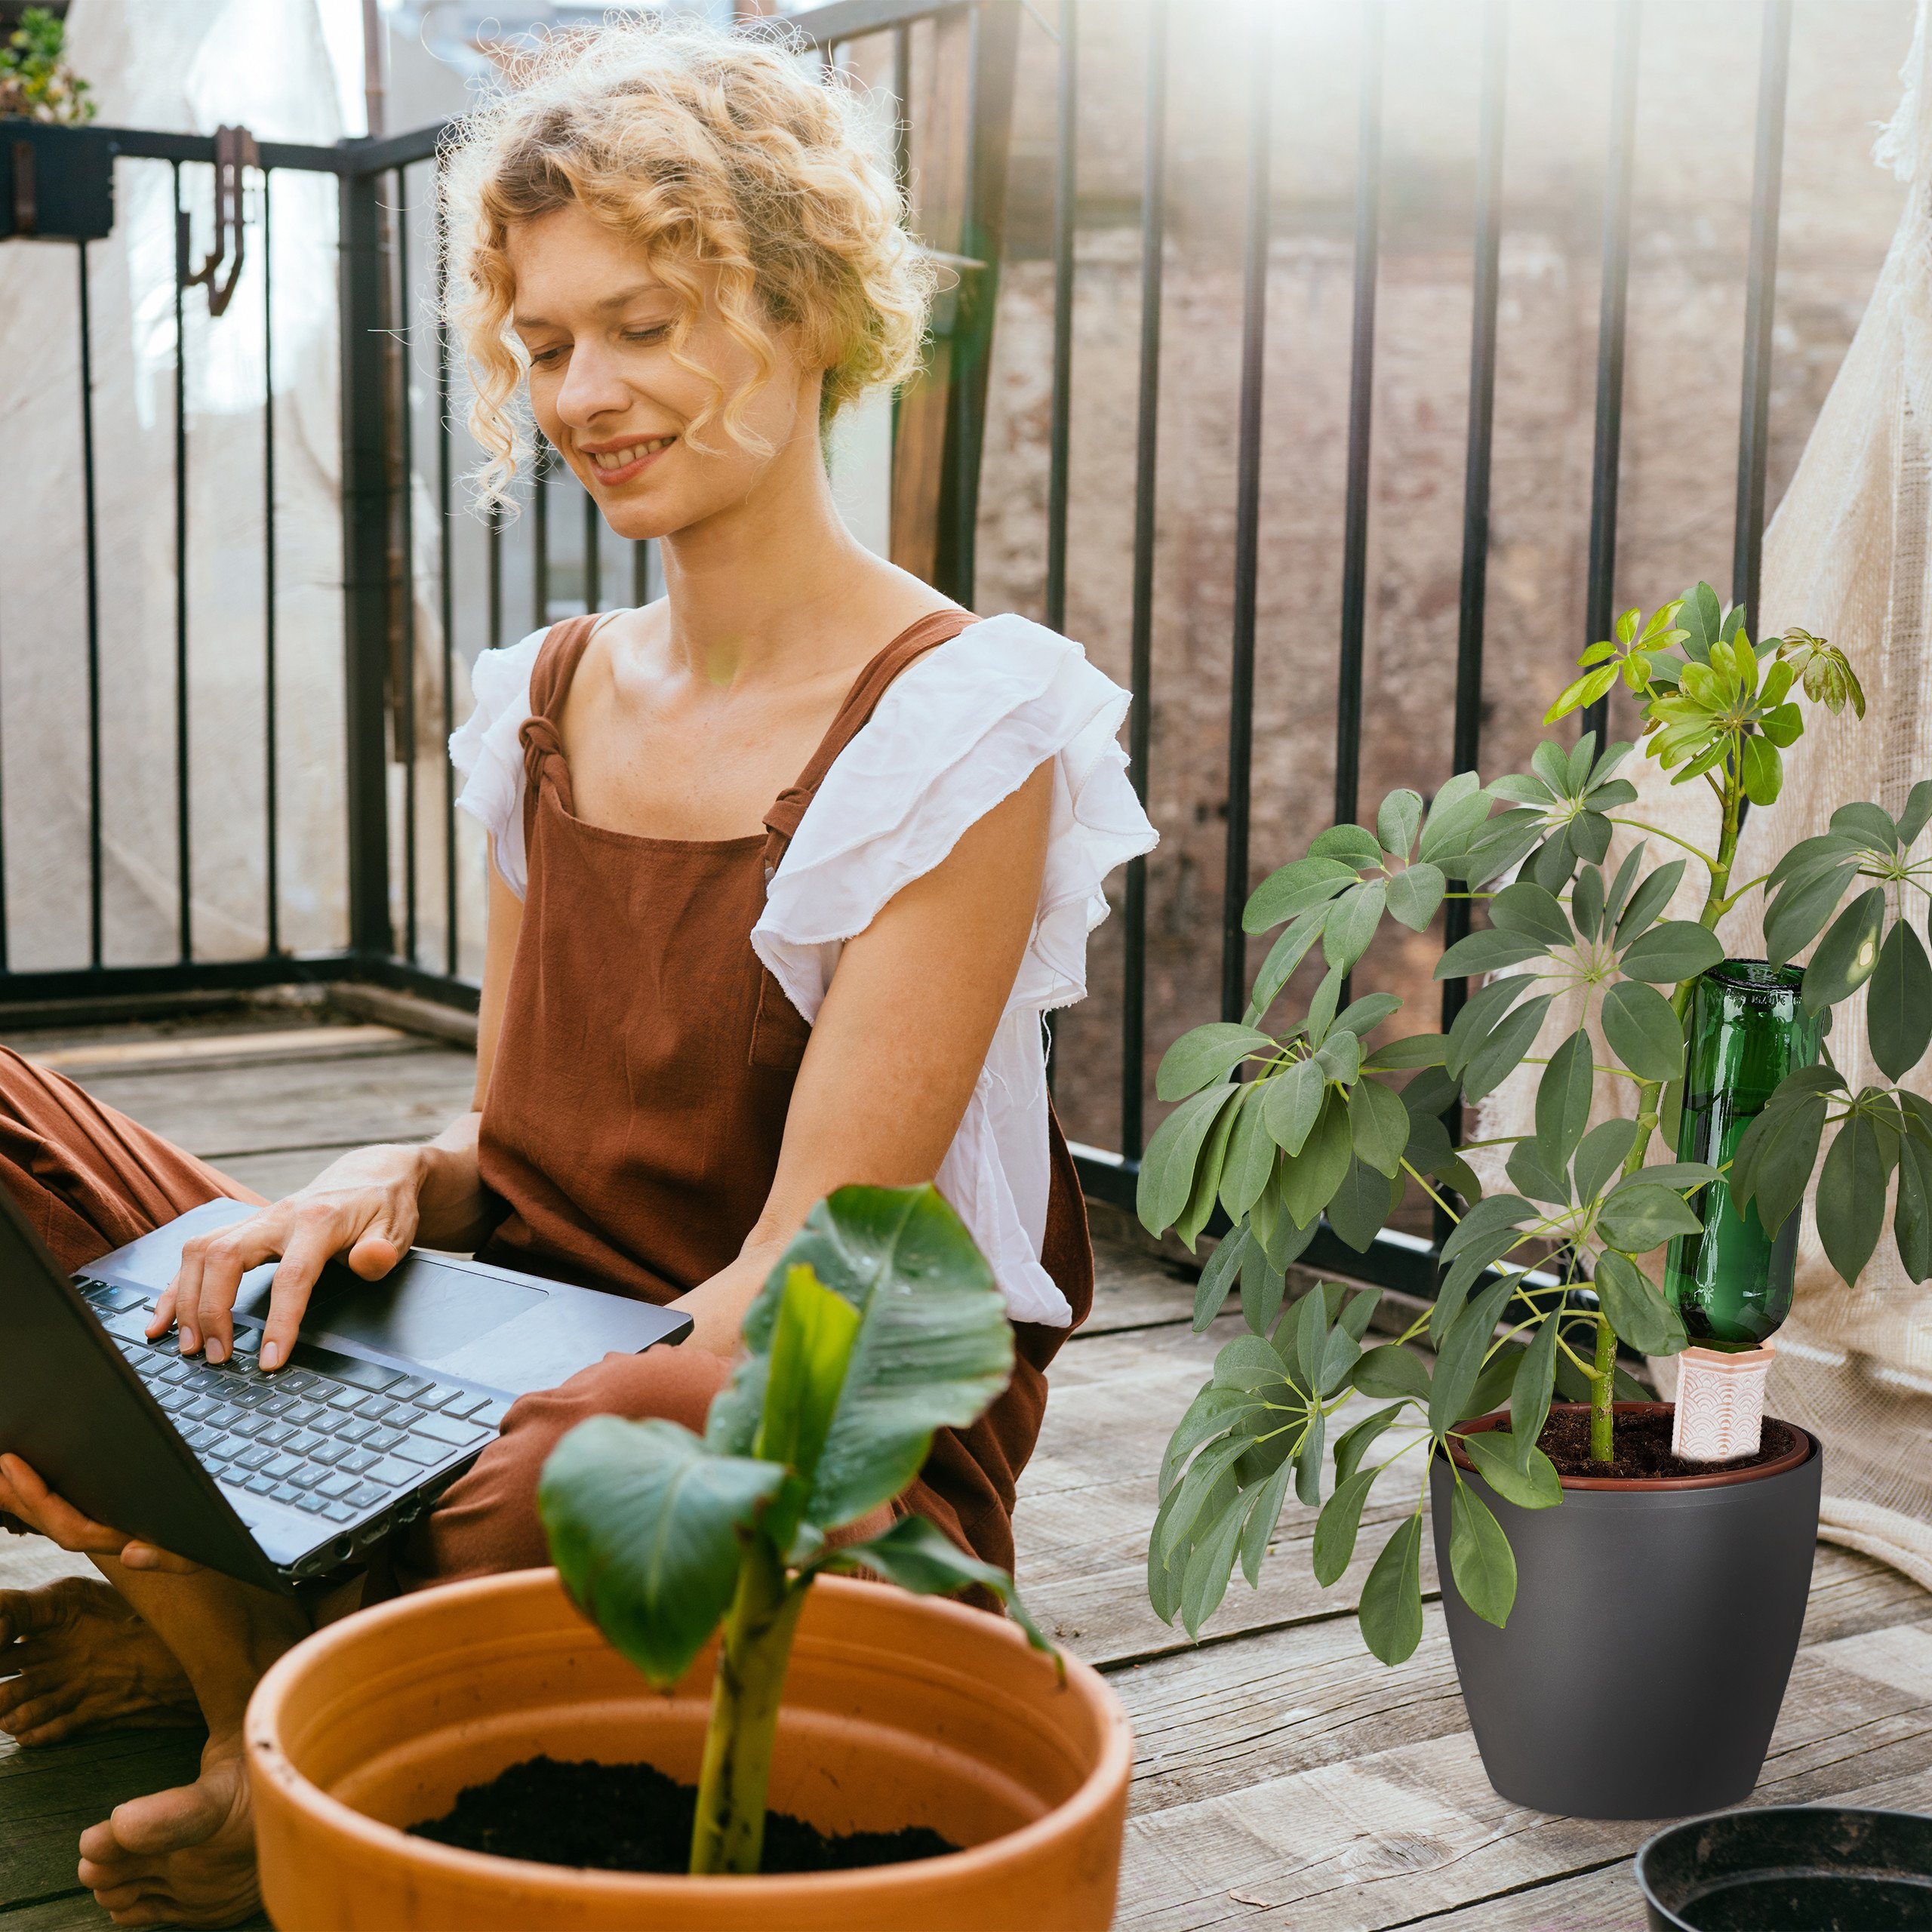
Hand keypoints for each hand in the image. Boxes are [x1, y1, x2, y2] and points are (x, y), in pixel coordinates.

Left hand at [0, 1455, 200, 1573]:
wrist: (215, 1546)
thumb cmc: (209, 1545)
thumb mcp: (198, 1555)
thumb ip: (170, 1558)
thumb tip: (133, 1554)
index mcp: (121, 1541)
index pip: (68, 1526)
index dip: (36, 1497)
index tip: (13, 1464)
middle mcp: (105, 1538)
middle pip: (49, 1522)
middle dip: (16, 1495)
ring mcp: (104, 1528)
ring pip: (50, 1517)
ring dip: (18, 1496)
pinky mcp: (106, 1517)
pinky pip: (63, 1509)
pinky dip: (36, 1496)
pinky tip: (21, 1479)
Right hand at [149, 1144, 427, 1370]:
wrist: (369, 1175)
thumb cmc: (383, 1208)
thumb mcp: (397, 1229)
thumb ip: (382, 1250)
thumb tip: (369, 1262)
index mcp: (318, 1221)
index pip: (293, 1275)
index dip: (279, 1320)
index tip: (269, 1360)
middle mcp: (278, 1217)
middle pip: (226, 1257)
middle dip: (213, 1310)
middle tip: (216, 1356)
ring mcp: (255, 1220)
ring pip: (201, 1252)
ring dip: (186, 1300)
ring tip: (188, 1347)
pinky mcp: (242, 1228)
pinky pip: (196, 1254)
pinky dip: (174, 1287)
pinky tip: (161, 1320)